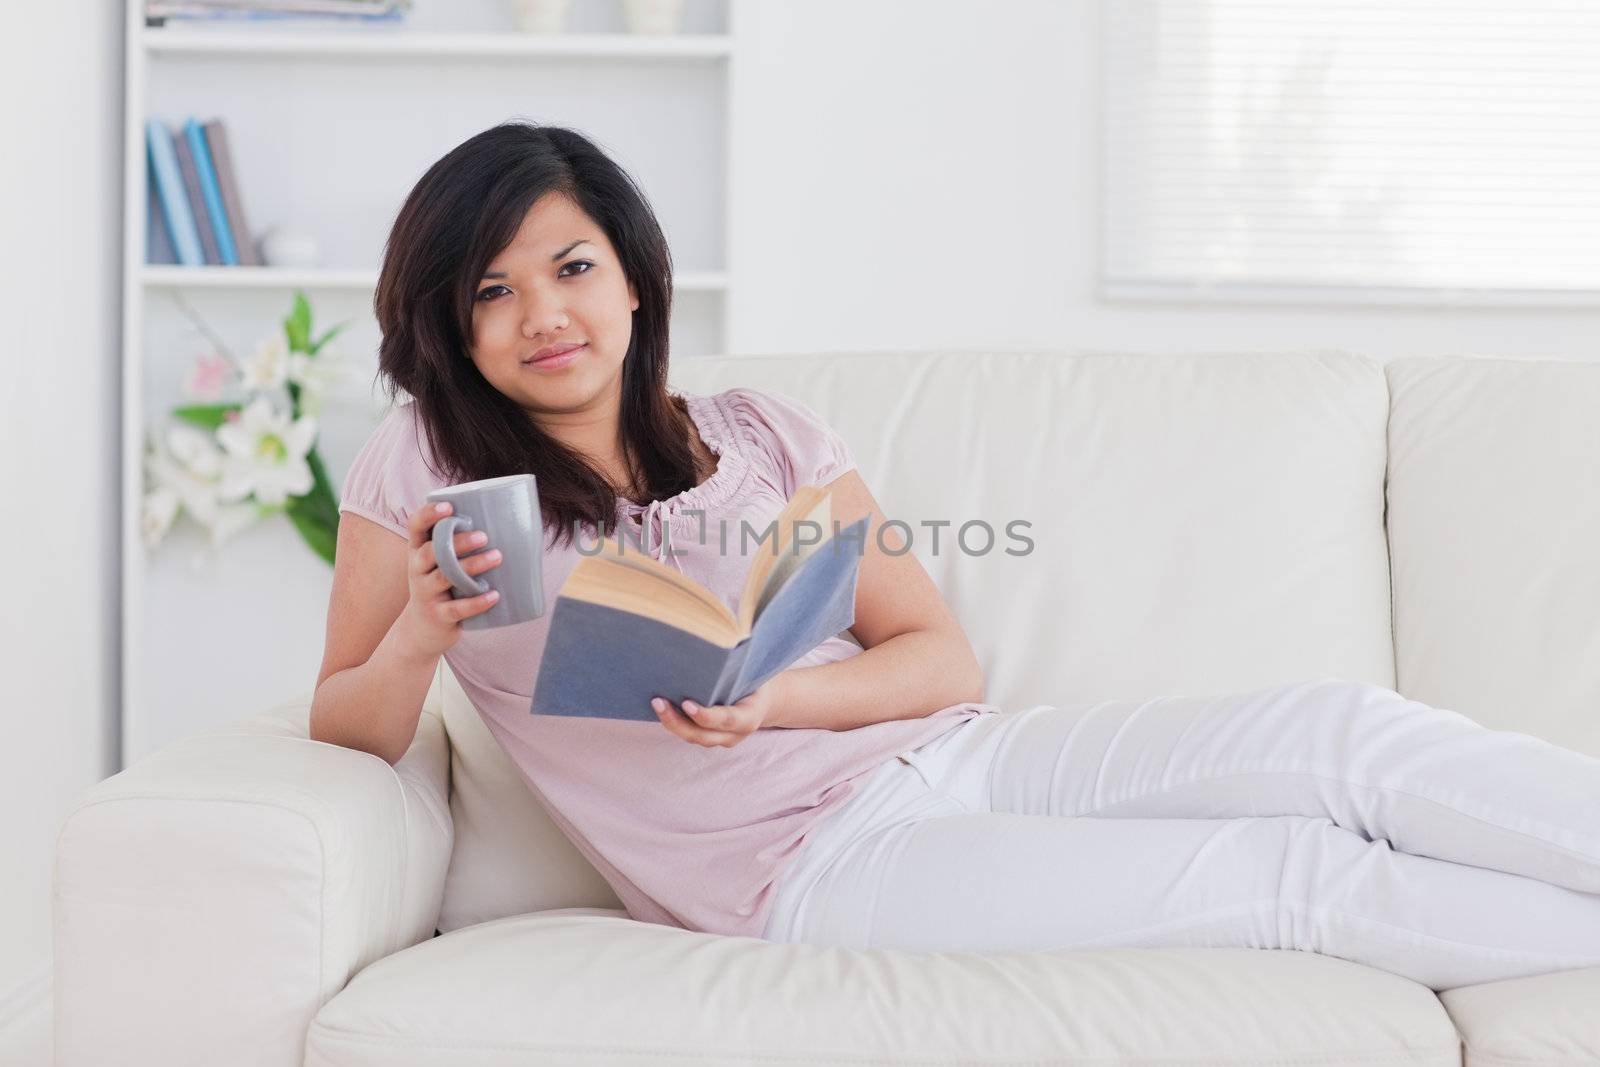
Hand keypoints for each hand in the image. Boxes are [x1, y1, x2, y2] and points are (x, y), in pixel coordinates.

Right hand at [394, 501, 502, 659]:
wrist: (422, 630)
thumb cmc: (441, 586)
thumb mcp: (440, 564)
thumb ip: (458, 545)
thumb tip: (509, 520)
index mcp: (417, 551)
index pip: (415, 527)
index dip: (428, 515)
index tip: (449, 506)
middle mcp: (417, 569)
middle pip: (431, 551)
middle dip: (456, 542)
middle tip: (484, 536)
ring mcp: (425, 593)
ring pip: (445, 577)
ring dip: (472, 566)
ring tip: (497, 557)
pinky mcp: (438, 616)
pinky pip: (457, 608)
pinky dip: (476, 602)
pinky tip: (494, 595)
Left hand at [651, 677, 783, 747]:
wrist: (764, 701)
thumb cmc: (756, 679)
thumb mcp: (754, 672)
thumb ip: (739, 664)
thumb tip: (718, 637)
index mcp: (750, 716)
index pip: (727, 720)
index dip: (706, 715)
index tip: (686, 703)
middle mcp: (735, 734)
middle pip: (703, 735)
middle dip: (678, 722)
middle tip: (658, 702)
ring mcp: (721, 739)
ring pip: (692, 737)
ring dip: (671, 722)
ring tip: (656, 703)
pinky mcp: (709, 737)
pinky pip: (689, 733)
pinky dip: (674, 722)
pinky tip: (660, 707)